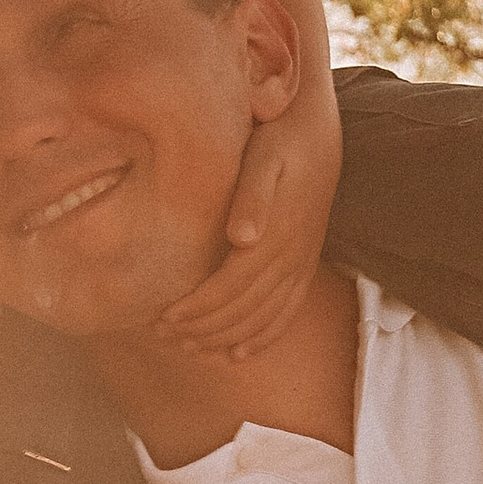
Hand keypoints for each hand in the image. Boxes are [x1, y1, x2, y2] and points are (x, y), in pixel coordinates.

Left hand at [160, 98, 339, 358]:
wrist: (319, 130)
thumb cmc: (280, 138)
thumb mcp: (265, 156)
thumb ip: (253, 196)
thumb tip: (241, 239)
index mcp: (276, 235)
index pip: (230, 286)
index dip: (197, 308)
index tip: (163, 318)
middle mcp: (291, 256)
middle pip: (243, 308)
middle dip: (203, 328)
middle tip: (164, 335)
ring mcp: (301, 262)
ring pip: (264, 317)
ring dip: (227, 338)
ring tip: (191, 348)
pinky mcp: (305, 262)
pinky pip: (288, 311)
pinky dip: (263, 336)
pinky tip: (240, 353)